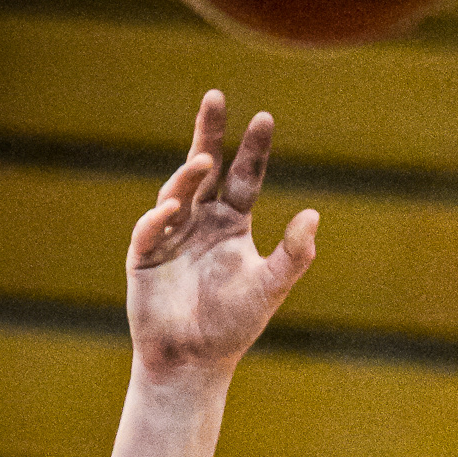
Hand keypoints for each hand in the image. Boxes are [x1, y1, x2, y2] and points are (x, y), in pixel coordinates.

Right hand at [126, 91, 318, 380]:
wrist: (194, 360)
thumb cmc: (232, 324)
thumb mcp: (270, 286)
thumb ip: (293, 254)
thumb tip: (314, 214)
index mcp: (231, 223)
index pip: (244, 177)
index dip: (253, 149)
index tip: (264, 118)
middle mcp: (200, 221)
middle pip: (205, 168)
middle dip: (209, 133)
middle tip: (215, 96)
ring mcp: (170, 235)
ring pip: (178, 194)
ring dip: (188, 177)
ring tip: (203, 160)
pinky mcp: (144, 257)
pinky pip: (150, 232)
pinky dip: (159, 220)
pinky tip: (172, 209)